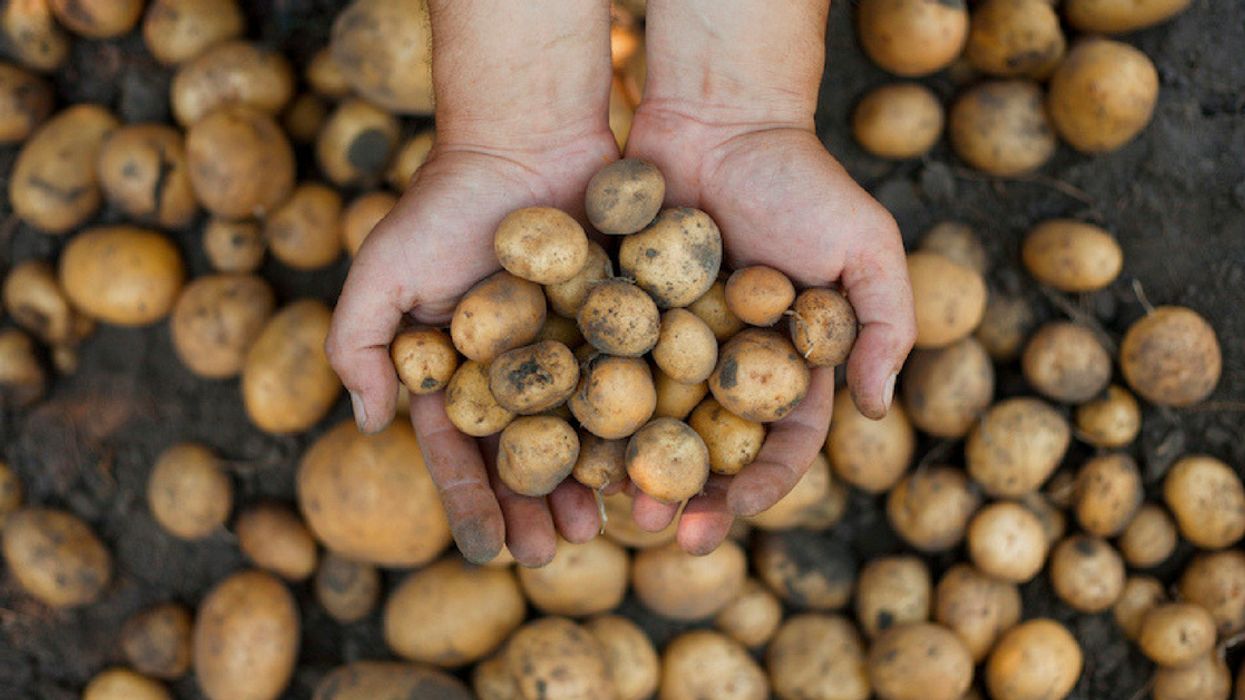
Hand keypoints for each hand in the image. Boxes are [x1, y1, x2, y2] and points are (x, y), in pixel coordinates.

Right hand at [326, 0, 616, 566]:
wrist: (528, 138)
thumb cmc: (446, 204)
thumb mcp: (381, 271)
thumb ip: (357, 347)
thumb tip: (370, 427)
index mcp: (454, 371)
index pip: (460, 451)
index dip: (473, 504)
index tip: (490, 552)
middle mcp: (512, 372)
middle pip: (524, 457)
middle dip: (534, 510)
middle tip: (551, 555)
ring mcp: (568, 352)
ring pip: (580, 435)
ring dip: (586, 485)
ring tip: (600, 528)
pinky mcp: (619, 327)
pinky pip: (628, 389)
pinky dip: (635, 431)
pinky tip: (646, 466)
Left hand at [621, 104, 915, 554]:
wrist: (718, 116)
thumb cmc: (801, 179)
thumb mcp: (866, 246)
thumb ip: (884, 325)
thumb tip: (878, 410)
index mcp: (786, 366)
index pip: (779, 445)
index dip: (758, 487)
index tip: (728, 516)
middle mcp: (726, 367)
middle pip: (706, 449)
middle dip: (686, 495)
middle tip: (659, 526)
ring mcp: (668, 345)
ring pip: (648, 425)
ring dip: (631, 467)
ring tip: (609, 501)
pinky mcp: (617, 315)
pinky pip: (602, 372)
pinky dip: (586, 408)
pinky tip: (567, 441)